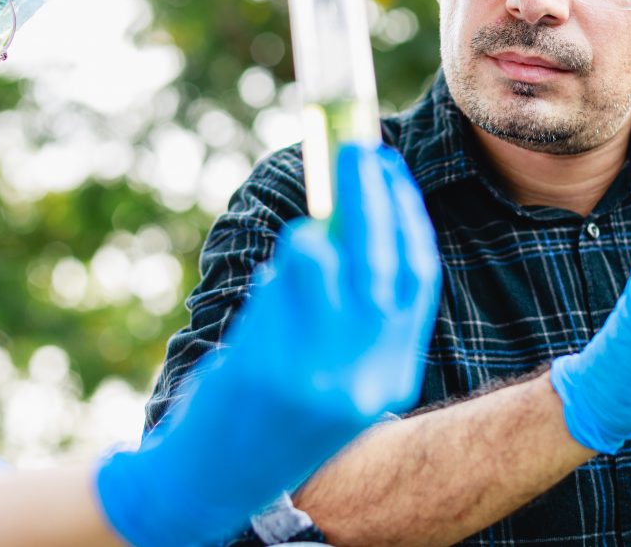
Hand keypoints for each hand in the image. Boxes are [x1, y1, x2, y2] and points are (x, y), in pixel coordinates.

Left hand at [95, 143, 440, 546]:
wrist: (214, 482)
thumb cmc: (275, 412)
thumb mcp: (339, 369)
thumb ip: (355, 306)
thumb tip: (349, 215)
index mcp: (393, 374)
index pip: (417, 278)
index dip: (407, 216)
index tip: (391, 171)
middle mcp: (365, 377)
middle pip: (379, 259)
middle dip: (370, 193)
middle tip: (356, 149)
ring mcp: (318, 375)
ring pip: (326, 260)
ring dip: (313, 231)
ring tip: (305, 236)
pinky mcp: (268, 370)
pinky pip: (281, 282)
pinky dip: (280, 263)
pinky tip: (277, 272)